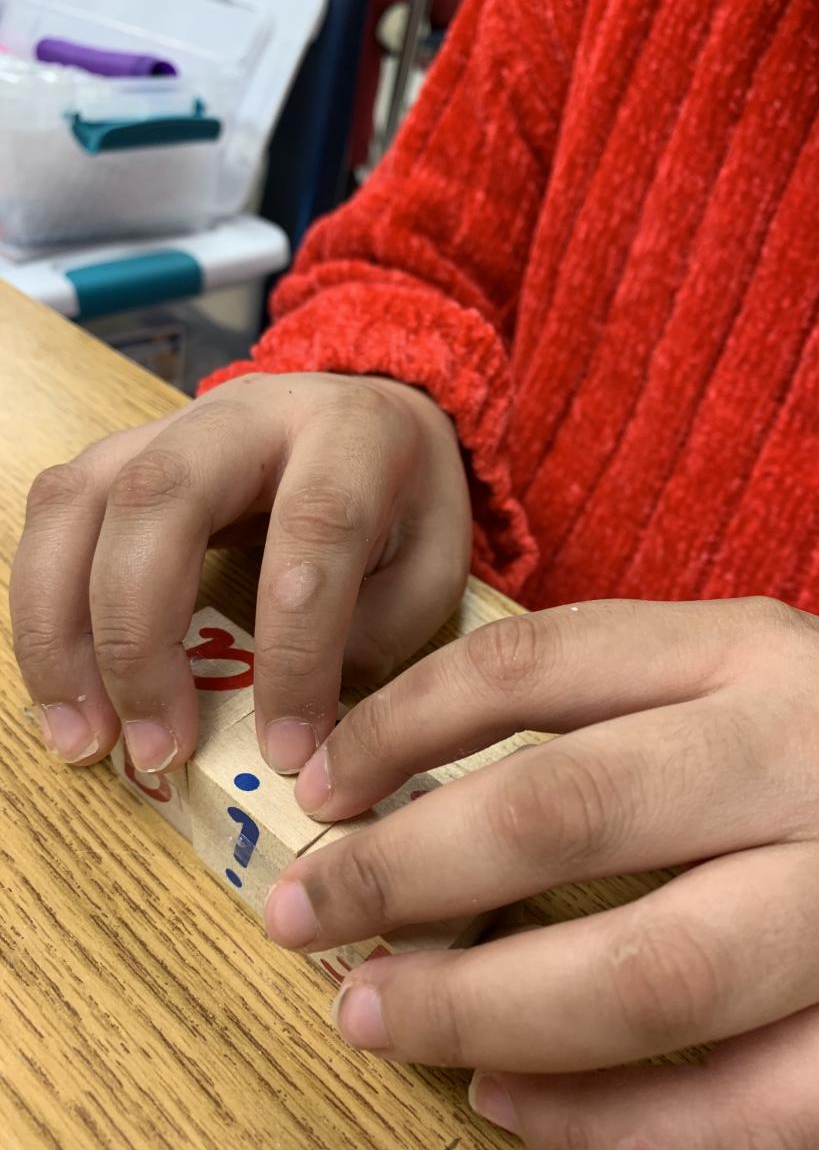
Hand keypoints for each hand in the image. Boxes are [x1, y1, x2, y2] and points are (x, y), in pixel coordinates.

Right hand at [10, 372, 469, 772]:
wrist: (366, 414)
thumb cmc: (402, 503)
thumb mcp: (433, 563)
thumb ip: (379, 631)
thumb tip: (288, 720)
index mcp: (350, 431)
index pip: (314, 529)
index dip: (296, 649)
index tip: (286, 749)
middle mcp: (245, 412)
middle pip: (160, 497)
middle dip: (140, 637)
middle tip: (156, 748)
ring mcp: (168, 425)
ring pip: (78, 501)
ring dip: (61, 631)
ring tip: (83, 737)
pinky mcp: (119, 453)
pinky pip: (53, 515)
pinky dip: (42, 608)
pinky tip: (65, 688)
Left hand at [265, 597, 818, 1148]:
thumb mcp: (734, 665)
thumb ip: (601, 698)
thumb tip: (411, 785)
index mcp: (750, 654)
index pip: (535, 663)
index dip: (402, 722)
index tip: (322, 785)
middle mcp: (807, 766)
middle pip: (569, 812)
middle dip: (405, 870)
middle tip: (304, 912)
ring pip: (647, 977)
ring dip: (482, 1008)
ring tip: (376, 1015)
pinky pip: (748, 1113)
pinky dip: (610, 1127)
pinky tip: (511, 1105)